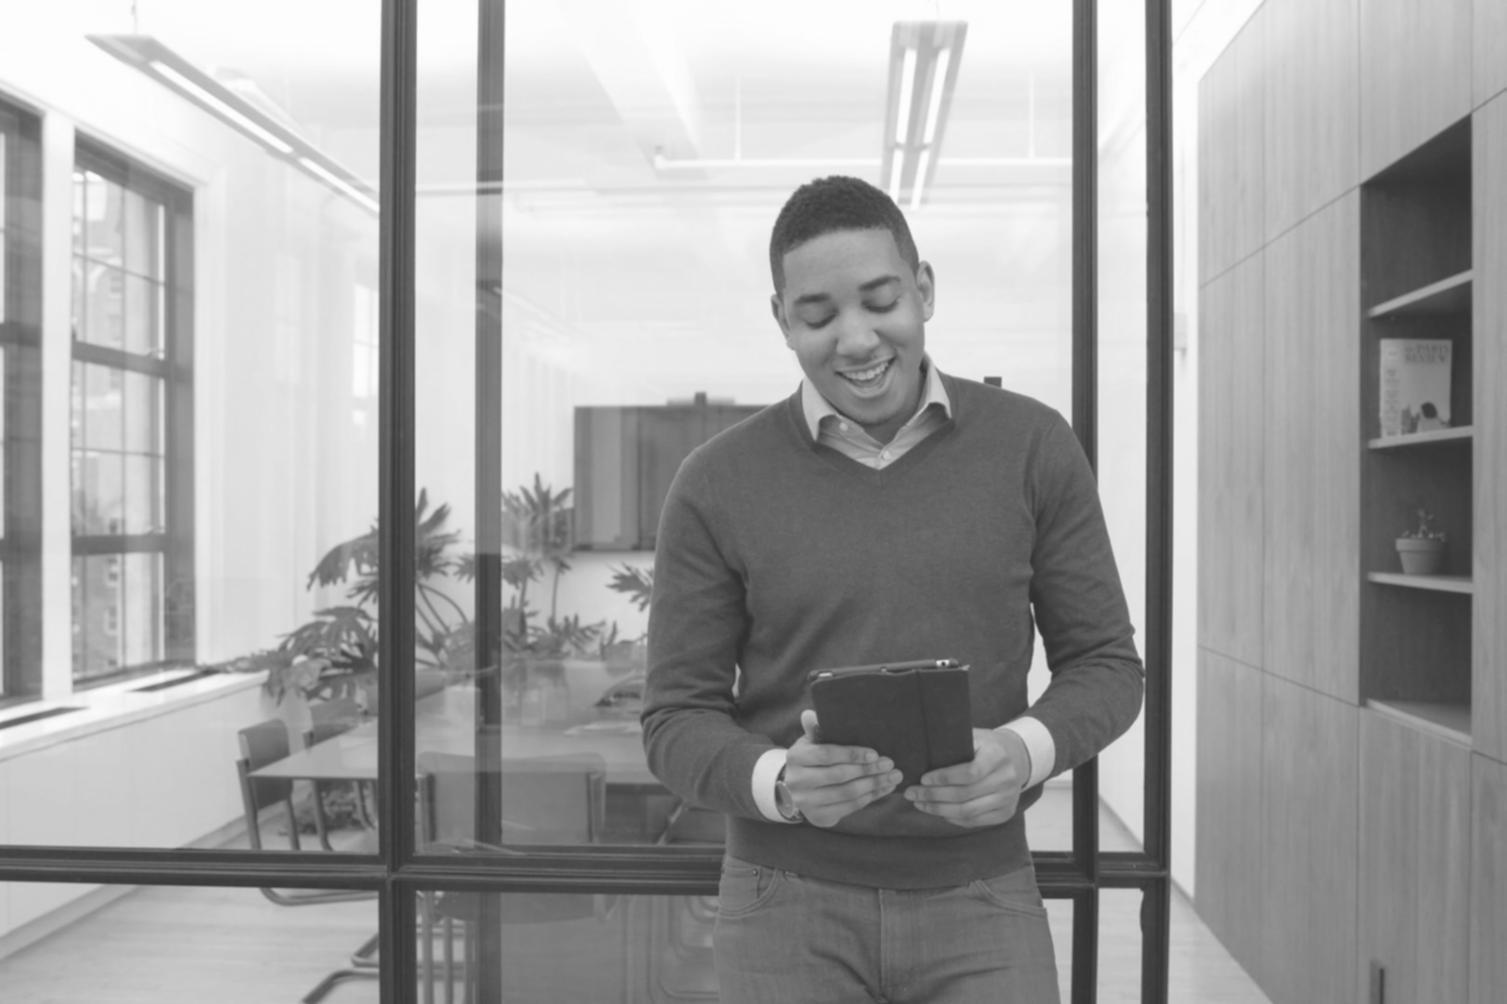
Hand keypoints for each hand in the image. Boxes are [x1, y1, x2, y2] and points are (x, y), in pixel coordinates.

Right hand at [783, 710, 903, 827]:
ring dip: (874, 785)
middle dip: (868, 770)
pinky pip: (850, 807)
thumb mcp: (810, 742)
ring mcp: (807, 803)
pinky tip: (884, 788)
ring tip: (893, 776)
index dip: (851, 754)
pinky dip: (871, 797)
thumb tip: (810, 714)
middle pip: (839, 776)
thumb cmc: (811, 759)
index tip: (874, 753)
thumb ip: (814, 729)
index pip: (826, 755)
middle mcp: (797, 782)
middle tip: (889, 763)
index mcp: (795, 757)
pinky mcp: (819, 818)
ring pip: (847, 794)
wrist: (798, 789)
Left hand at [903, 728, 1028, 827]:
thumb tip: (919, 748)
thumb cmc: (986, 745)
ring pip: (968, 812)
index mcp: (997, 755)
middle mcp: (1006, 779)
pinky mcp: (1005, 813)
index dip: (944, 777)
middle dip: (933, 796)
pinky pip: (974, 821)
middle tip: (912, 793)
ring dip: (939, 810)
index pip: (970, 772)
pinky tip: (937, 811)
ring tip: (919, 804)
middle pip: (965, 794)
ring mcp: (1008, 798)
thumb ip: (953, 742)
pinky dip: (953, 818)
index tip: (923, 778)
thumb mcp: (974, 736)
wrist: (1016, 758)